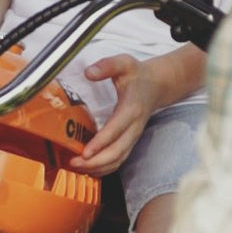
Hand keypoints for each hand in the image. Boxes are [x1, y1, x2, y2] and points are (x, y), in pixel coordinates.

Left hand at [68, 55, 154, 175]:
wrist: (156, 85)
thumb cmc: (137, 74)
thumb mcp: (124, 63)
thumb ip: (106, 66)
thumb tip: (88, 73)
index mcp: (131, 108)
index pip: (116, 129)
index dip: (101, 142)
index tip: (85, 151)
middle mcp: (134, 126)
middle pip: (117, 151)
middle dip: (96, 161)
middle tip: (75, 163)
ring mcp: (133, 136)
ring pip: (119, 158)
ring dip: (99, 167)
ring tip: (78, 168)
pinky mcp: (130, 141)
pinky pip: (119, 159)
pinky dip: (105, 168)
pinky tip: (90, 169)